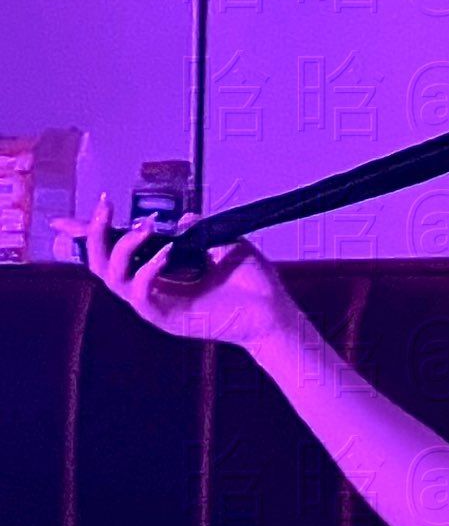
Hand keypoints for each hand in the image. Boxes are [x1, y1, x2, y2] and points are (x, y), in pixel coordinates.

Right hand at [50, 194, 299, 352]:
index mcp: (161, 274)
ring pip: (113, 280)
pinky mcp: (168, 321)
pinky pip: (141, 297)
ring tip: (146, 230)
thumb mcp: (227, 246)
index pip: (117, 253)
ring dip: (123, 249)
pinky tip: (166, 254)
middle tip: (106, 209)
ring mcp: (158, 307)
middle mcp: (153, 290)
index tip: (97, 205)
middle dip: (95, 233)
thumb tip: (184, 218)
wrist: (276, 313)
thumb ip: (202, 231)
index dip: (95, 232)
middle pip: (102, 265)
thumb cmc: (254, 285)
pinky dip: (147, 272)